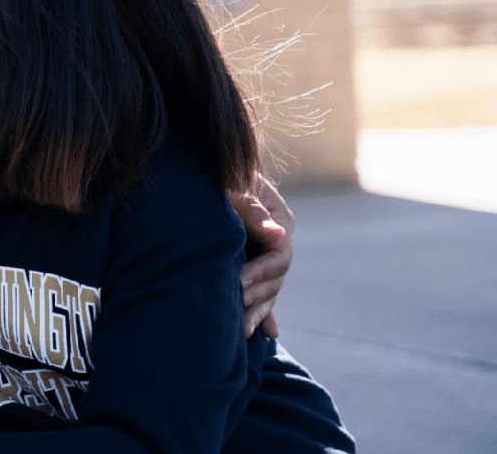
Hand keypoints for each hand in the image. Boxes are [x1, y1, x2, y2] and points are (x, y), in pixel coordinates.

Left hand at [231, 174, 293, 337]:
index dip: (261, 272)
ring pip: (270, 286)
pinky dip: (265, 309)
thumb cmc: (222, 171)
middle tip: (235, 315)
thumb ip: (252, 208)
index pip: (279, 256)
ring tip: (243, 333)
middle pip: (277, 276)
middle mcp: (279, 237)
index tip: (237, 284)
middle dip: (257, 297)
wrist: (216, 163)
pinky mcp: (254, 257)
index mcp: (280, 219)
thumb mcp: (233, 184)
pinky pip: (263, 287)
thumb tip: (278, 235)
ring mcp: (268, 249)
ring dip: (259, 310)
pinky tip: (268, 333)